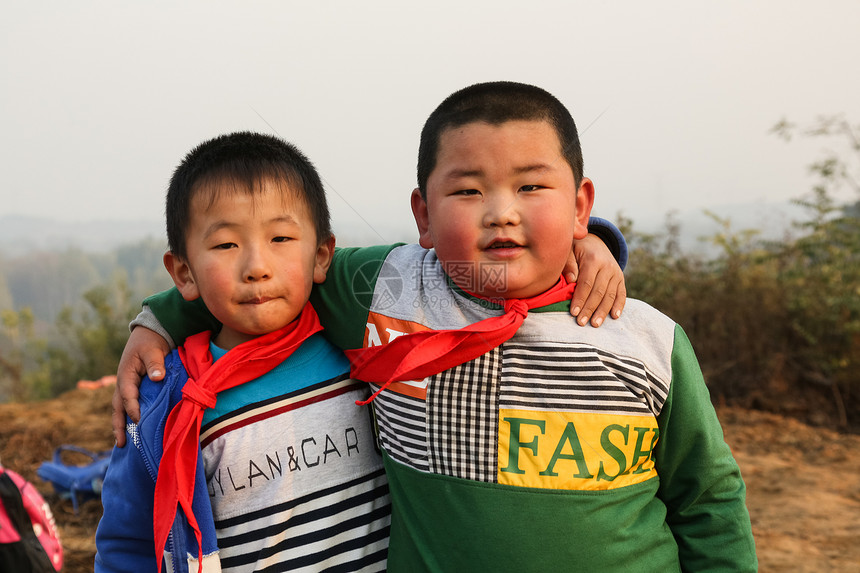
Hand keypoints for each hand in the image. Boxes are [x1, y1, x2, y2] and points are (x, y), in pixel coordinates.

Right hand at [112, 327, 169, 446]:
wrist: (148, 335)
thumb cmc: (150, 343)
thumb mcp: (153, 350)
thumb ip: (155, 364)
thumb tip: (157, 377)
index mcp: (126, 375)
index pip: (127, 396)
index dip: (133, 408)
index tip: (139, 420)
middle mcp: (123, 384)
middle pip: (118, 408)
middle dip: (119, 426)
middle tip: (121, 444)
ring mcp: (126, 387)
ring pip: (120, 409)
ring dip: (120, 426)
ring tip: (122, 444)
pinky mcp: (132, 389)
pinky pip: (127, 406)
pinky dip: (127, 418)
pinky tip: (131, 431)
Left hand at [564, 233, 626, 326]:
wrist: (594, 242)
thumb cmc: (576, 249)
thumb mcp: (569, 250)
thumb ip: (568, 263)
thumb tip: (571, 280)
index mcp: (593, 259)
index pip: (587, 283)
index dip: (580, 299)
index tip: (573, 312)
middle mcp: (608, 266)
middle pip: (599, 291)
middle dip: (590, 309)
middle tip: (581, 323)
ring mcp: (616, 272)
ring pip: (610, 295)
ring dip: (603, 311)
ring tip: (595, 324)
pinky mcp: (621, 278)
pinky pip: (622, 293)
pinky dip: (619, 305)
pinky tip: (614, 316)